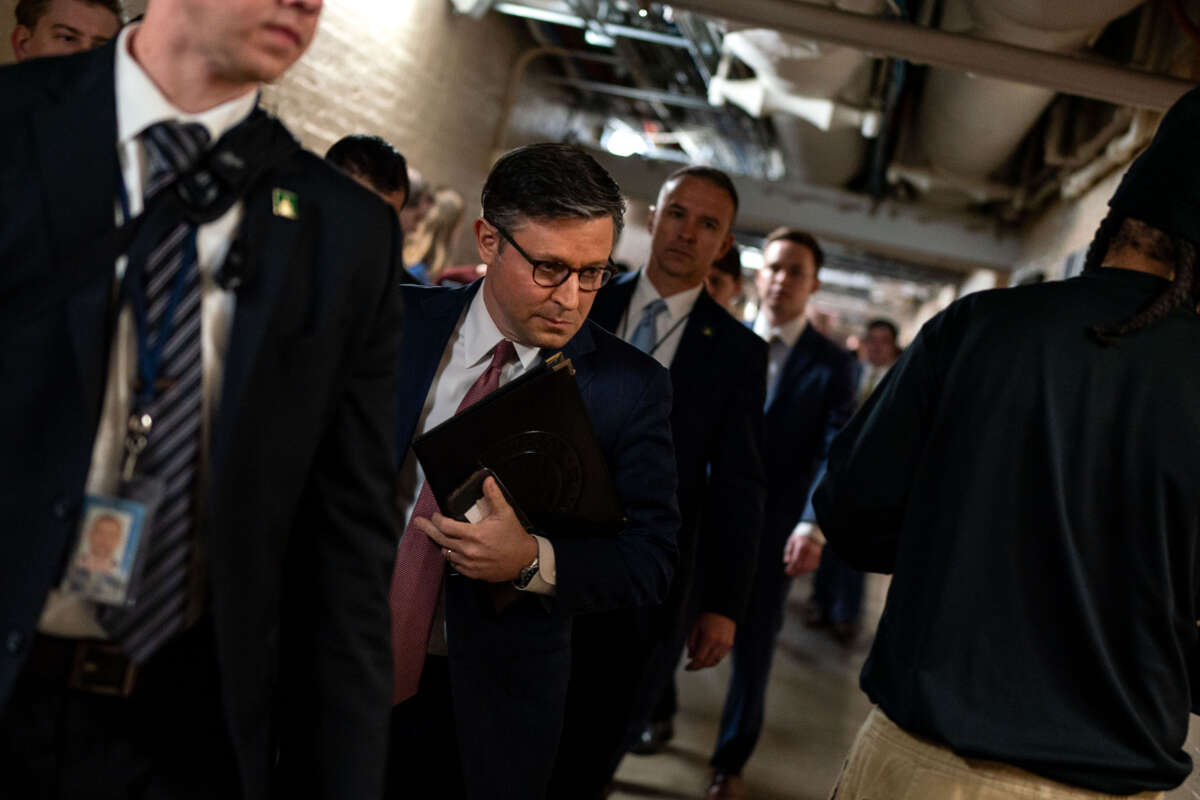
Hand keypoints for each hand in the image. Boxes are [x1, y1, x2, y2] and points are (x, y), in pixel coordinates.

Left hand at [413, 477, 537, 582]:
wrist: (524, 561)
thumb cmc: (514, 537)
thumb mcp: (505, 513)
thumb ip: (494, 496)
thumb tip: (487, 480)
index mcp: (474, 535)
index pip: (446, 526)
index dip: (437, 520)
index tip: (435, 515)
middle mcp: (468, 550)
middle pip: (440, 539)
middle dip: (428, 529)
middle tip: (418, 523)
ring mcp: (469, 563)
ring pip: (446, 553)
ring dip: (441, 543)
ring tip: (436, 535)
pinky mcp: (472, 573)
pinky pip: (455, 565)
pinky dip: (451, 556)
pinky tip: (451, 550)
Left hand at [685, 612, 736, 670]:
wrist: (723, 609)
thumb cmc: (707, 616)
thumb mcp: (695, 627)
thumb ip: (692, 642)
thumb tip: (690, 657)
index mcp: (709, 638)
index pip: (700, 659)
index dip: (692, 665)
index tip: (687, 667)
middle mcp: (719, 644)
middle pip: (707, 662)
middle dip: (698, 666)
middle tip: (691, 666)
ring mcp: (726, 645)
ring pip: (715, 662)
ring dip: (706, 664)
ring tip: (698, 662)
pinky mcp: (730, 645)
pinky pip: (720, 657)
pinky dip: (713, 660)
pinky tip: (707, 657)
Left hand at [783, 525, 823, 575]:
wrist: (813, 531)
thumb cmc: (800, 536)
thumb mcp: (791, 541)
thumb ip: (788, 551)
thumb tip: (786, 562)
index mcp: (802, 544)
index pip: (796, 559)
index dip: (791, 567)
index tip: (786, 571)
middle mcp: (810, 549)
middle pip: (802, 564)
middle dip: (795, 571)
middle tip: (789, 573)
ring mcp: (815, 553)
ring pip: (808, 567)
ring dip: (801, 571)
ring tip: (794, 573)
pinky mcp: (818, 556)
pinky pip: (813, 565)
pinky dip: (807, 569)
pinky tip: (801, 570)